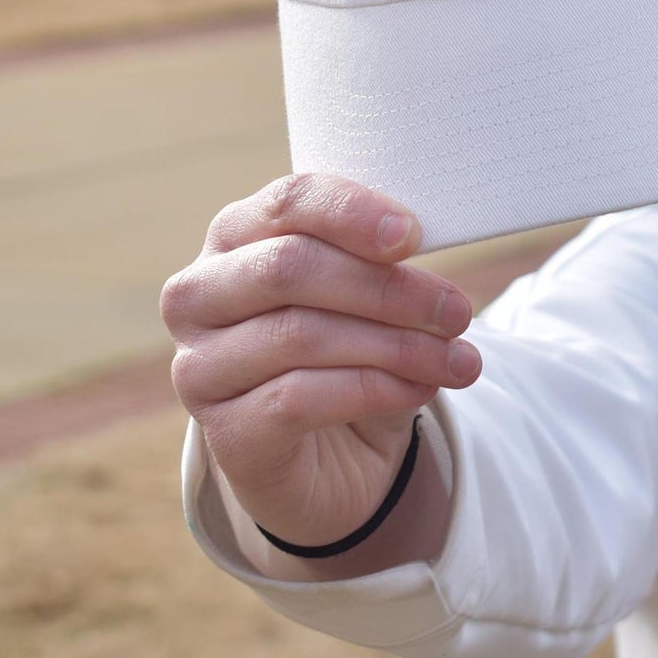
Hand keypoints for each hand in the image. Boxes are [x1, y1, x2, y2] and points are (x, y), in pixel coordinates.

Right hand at [160, 173, 480, 548]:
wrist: (333, 455)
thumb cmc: (347, 347)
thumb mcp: (363, 288)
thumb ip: (377, 254)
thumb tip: (411, 235)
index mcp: (235, 236)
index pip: (286, 202)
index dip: (351, 213)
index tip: (413, 234)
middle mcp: (199, 295)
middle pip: (289, 267)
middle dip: (387, 288)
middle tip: (457, 311)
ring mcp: (200, 368)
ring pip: (300, 336)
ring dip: (397, 346)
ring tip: (459, 359)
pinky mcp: (224, 434)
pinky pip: (299, 399)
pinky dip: (374, 390)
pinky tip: (420, 389)